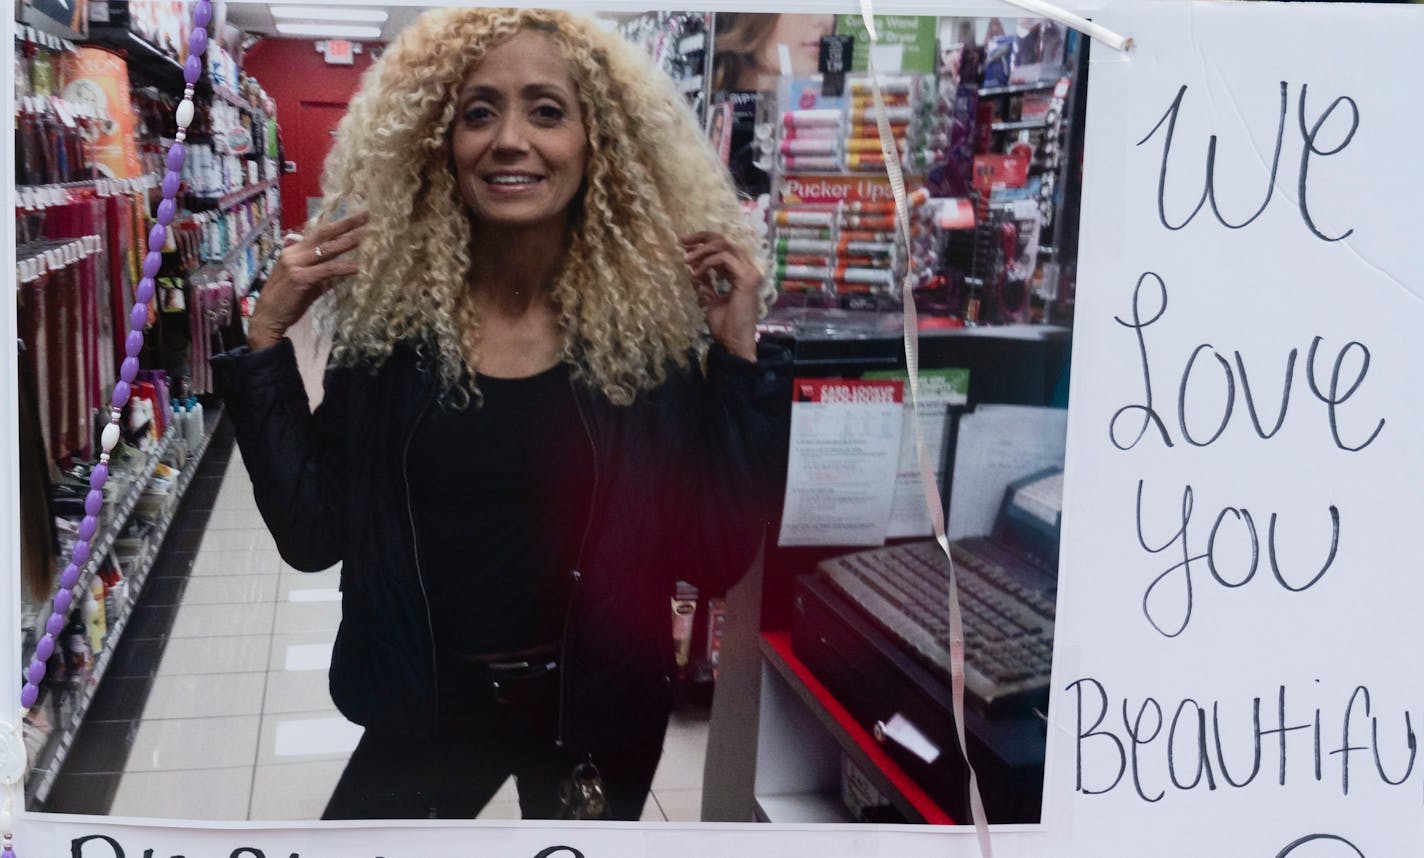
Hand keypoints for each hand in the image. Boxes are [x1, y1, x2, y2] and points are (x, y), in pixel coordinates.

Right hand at [248, 211, 367, 349]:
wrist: (267, 317)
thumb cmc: (287, 301)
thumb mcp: (308, 282)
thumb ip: (324, 274)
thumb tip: (346, 270)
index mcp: (293, 251)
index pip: (318, 234)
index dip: (337, 225)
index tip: (355, 217)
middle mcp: (293, 253)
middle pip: (323, 234)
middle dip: (345, 224)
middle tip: (365, 215)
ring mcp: (295, 264)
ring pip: (326, 249)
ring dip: (347, 242)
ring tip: (365, 236)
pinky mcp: (299, 278)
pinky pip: (326, 270)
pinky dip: (342, 268)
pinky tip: (357, 268)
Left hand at [681, 231, 760, 361]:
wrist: (734, 342)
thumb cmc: (725, 326)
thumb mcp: (710, 300)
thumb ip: (705, 284)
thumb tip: (694, 270)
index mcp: (740, 273)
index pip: (723, 248)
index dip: (703, 243)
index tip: (683, 245)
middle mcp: (747, 269)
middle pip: (724, 240)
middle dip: (701, 238)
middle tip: (681, 240)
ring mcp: (749, 272)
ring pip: (724, 246)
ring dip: (702, 250)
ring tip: (686, 259)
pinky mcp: (746, 278)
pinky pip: (724, 259)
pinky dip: (707, 262)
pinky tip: (696, 273)